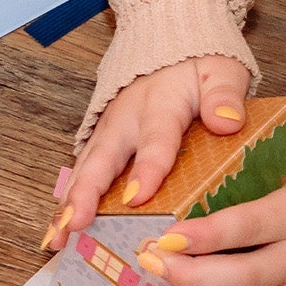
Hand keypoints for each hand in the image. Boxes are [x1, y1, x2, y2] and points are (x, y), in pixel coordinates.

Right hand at [52, 57, 252, 242]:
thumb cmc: (198, 68)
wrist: (168, 48)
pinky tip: (61, 230)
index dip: (146, 168)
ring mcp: (107, 133)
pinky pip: (81, 174)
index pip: (155, 139)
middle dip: (86, 194)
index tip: (138, 198)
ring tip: (59, 237)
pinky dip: (68, 202)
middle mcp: (124, 121)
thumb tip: (226, 121)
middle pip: (101, 159)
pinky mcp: (100, 143)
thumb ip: (225, 95)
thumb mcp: (221, 72)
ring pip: (84, 170)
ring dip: (69, 204)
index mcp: (159, 104)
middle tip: (76, 224)